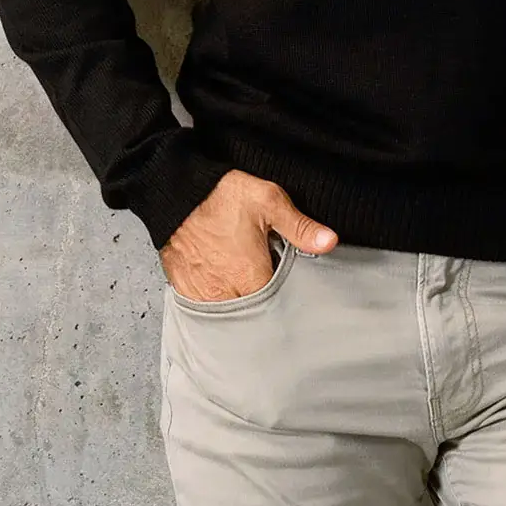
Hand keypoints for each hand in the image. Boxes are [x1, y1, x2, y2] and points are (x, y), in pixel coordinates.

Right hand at [159, 169, 337, 301]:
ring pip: (229, 314)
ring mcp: (203, 295)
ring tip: (243, 278)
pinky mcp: (186, 290)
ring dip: (239, 301)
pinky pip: (206, 308)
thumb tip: (329, 242)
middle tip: (265, 276)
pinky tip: (222, 281)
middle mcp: (225, 294)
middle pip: (254, 313)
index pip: (278, 306)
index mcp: (251, 278)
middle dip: (263, 300)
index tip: (286, 284)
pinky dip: (217, 299)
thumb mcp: (268, 201)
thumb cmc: (220, 195)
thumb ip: (300, 227)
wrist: (177, 191)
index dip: (285, 295)